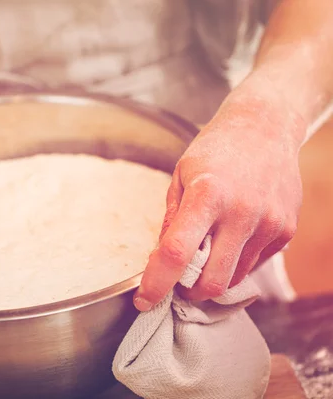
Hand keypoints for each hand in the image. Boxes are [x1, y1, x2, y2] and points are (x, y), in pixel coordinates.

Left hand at [133, 91, 304, 310]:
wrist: (265, 127)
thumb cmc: (216, 150)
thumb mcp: (181, 176)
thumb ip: (172, 219)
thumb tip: (161, 260)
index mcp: (207, 195)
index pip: (177, 253)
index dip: (157, 283)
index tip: (143, 300)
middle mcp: (241, 213)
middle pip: (212, 281)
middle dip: (190, 291)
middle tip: (178, 280)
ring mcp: (268, 224)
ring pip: (234, 278)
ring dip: (213, 277)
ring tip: (205, 252)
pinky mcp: (285, 230)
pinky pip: (254, 264)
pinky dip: (235, 262)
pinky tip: (231, 237)